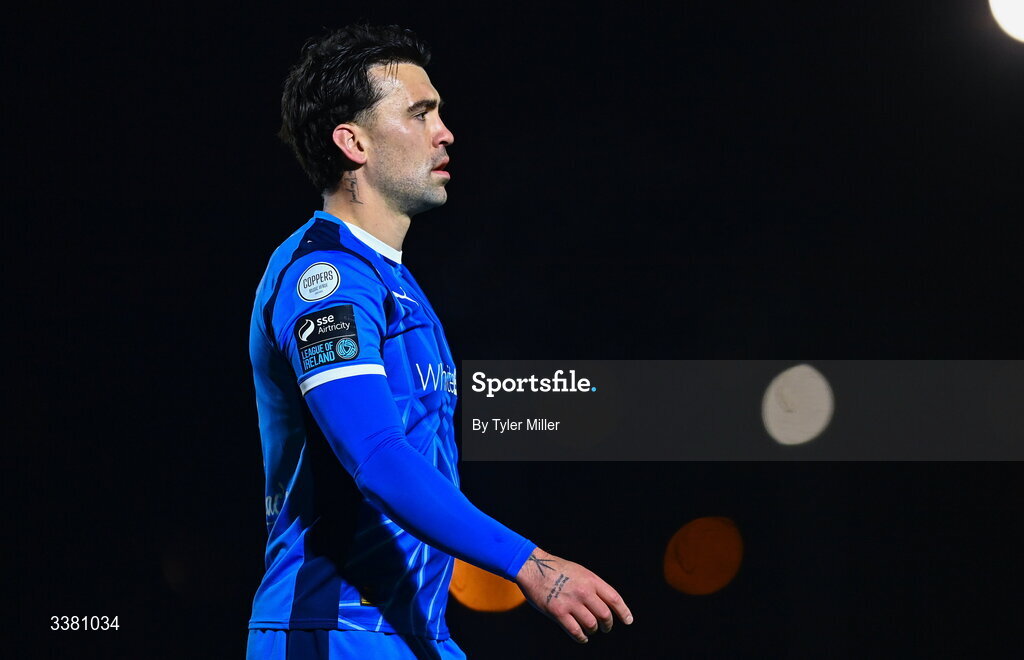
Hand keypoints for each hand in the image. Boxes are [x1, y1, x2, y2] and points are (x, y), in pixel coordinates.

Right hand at [515, 547, 632, 643]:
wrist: (534, 567)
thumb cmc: (557, 569)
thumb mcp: (580, 571)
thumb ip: (593, 586)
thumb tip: (607, 603)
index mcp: (591, 579)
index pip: (614, 598)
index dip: (623, 611)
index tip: (628, 620)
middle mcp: (583, 591)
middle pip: (605, 615)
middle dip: (607, 625)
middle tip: (606, 628)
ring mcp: (571, 603)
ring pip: (591, 625)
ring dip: (593, 630)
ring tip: (591, 630)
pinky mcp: (558, 612)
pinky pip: (575, 631)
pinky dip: (581, 638)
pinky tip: (582, 637)